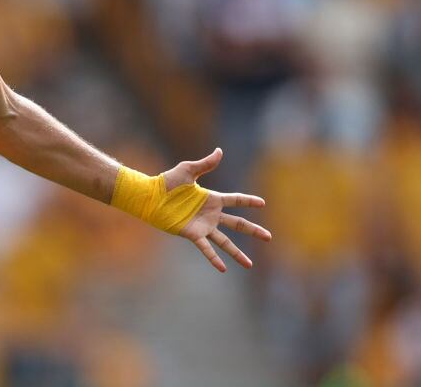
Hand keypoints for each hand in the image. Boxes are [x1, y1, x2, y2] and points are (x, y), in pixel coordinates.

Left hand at [163, 148, 271, 271]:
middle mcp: (211, 215)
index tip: (262, 203)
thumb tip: (220, 151)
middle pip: (238, 224)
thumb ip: (205, 164)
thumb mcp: (188, 170)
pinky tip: (223, 269)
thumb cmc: (167, 182)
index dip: (249, 201)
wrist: (151, 196)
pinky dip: (214, 258)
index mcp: (212, 199)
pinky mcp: (193, 235)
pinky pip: (207, 248)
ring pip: (225, 242)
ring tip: (249, 265)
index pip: (236, 200)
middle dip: (253, 230)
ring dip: (237, 253)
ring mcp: (203, 226)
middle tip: (268, 236)